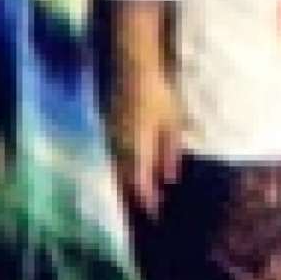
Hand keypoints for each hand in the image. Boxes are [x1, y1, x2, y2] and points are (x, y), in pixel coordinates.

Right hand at [111, 63, 181, 218]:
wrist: (134, 67)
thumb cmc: (158, 93)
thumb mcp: (172, 122)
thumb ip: (170, 151)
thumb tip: (169, 178)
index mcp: (138, 145)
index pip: (139, 181)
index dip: (146, 199)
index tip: (153, 212)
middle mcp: (121, 144)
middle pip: (124, 178)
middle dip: (132, 195)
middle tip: (142, 210)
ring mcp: (111, 135)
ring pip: (116, 167)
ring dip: (124, 182)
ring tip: (133, 195)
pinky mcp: (108, 126)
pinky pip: (113, 154)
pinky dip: (119, 167)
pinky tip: (126, 170)